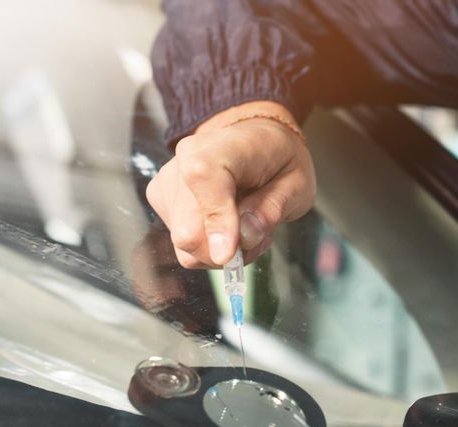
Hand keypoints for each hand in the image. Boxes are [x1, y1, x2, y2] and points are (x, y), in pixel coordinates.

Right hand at [146, 101, 315, 267]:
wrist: (258, 140)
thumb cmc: (279, 160)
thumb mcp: (296, 184)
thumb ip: (271, 210)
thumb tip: (245, 237)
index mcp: (221, 146)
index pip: (203, 180)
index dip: (216, 222)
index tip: (230, 255)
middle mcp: (184, 161)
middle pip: (187, 231)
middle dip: (225, 251)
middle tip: (258, 238)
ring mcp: (168, 183)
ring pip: (185, 246)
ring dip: (220, 250)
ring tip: (248, 229)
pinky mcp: (162, 201)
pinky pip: (183, 245)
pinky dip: (210, 246)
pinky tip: (230, 227)